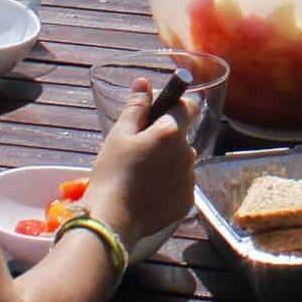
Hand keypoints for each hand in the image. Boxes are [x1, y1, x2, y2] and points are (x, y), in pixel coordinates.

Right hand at [86, 80, 196, 242]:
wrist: (113, 219)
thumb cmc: (112, 172)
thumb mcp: (119, 135)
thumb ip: (136, 107)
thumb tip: (144, 82)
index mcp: (171, 132)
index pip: (188, 106)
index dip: (174, 106)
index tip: (157, 115)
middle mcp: (188, 153)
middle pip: (182, 136)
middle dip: (165, 139)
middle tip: (138, 151)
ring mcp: (190, 179)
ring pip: (182, 161)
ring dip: (168, 161)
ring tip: (141, 174)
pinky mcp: (187, 201)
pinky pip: (181, 184)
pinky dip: (168, 184)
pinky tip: (147, 191)